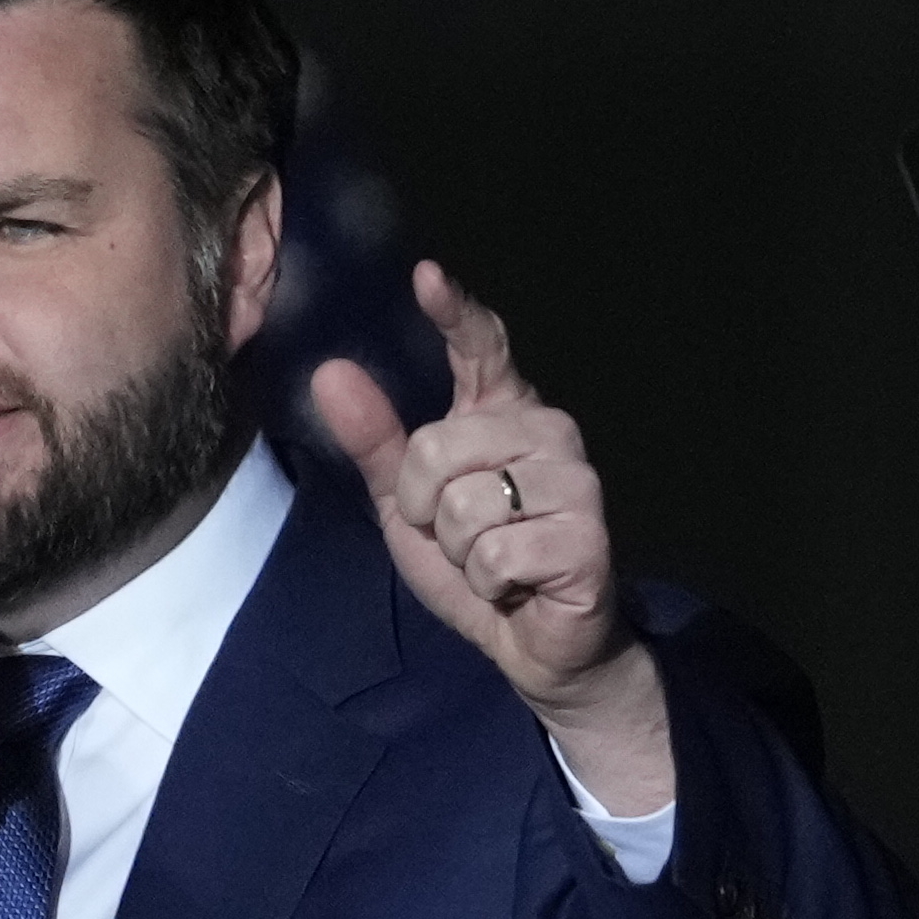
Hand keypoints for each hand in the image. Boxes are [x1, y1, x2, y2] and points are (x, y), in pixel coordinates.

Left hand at [311, 262, 672, 814]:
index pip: (481, 348)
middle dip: (423, 510)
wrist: (536, 642)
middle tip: (460, 537)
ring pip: (461, 504)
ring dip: (458, 551)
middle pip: (435, 447)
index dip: (454, 312)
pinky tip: (517, 585)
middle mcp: (548, 430)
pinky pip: (493, 551)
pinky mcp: (587, 534)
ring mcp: (575, 479)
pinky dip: (488, 581)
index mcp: (502, 413)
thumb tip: (330, 373)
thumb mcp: (405, 505)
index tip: (426, 276)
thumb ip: (374, 441)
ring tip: (493, 560)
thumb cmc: (475, 563)